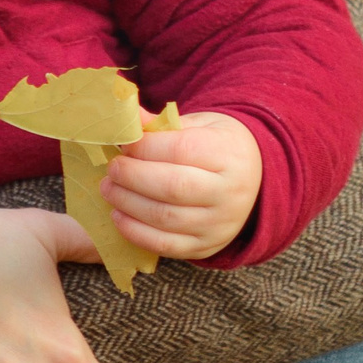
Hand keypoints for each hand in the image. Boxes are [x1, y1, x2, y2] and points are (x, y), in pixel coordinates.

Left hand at [99, 110, 261, 259]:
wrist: (254, 179)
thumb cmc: (217, 146)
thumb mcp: (199, 124)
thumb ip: (162, 124)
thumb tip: (125, 117)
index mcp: (228, 153)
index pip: (181, 150)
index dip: (145, 147)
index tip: (123, 144)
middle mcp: (229, 192)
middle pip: (172, 187)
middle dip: (132, 177)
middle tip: (112, 169)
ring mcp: (220, 223)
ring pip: (166, 218)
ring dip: (128, 204)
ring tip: (109, 189)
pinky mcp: (207, 246)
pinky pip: (167, 245)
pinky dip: (136, 233)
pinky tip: (119, 216)